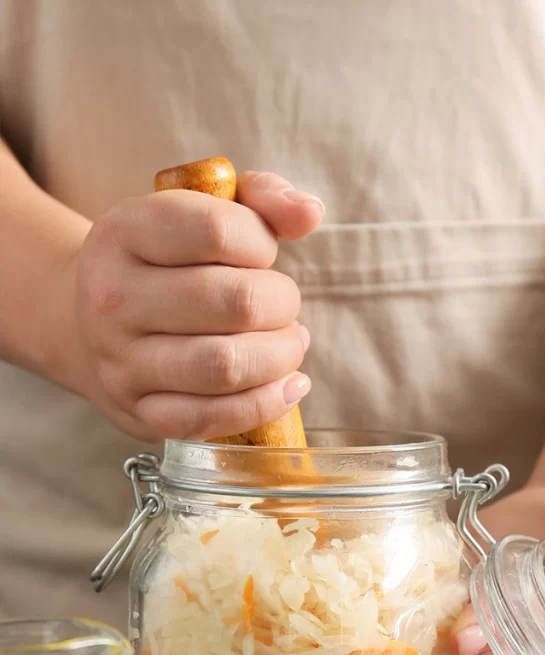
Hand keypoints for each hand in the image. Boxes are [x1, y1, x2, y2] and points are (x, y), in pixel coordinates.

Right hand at [60, 172, 323, 440]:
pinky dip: (264, 405)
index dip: (262, 242)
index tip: (263, 254)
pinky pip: (211, 418)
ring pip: (226, 366)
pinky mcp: (138, 411)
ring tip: (288, 345)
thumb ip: (260, 198)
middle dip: (283, 305)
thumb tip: (310, 213)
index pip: (217, 231)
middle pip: (236, 303)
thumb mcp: (199, 211)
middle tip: (284, 306)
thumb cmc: (164, 263)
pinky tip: (287, 386)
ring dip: (280, 357)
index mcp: (124, 231)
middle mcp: (114, 297)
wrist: (86, 324)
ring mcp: (122, 361)